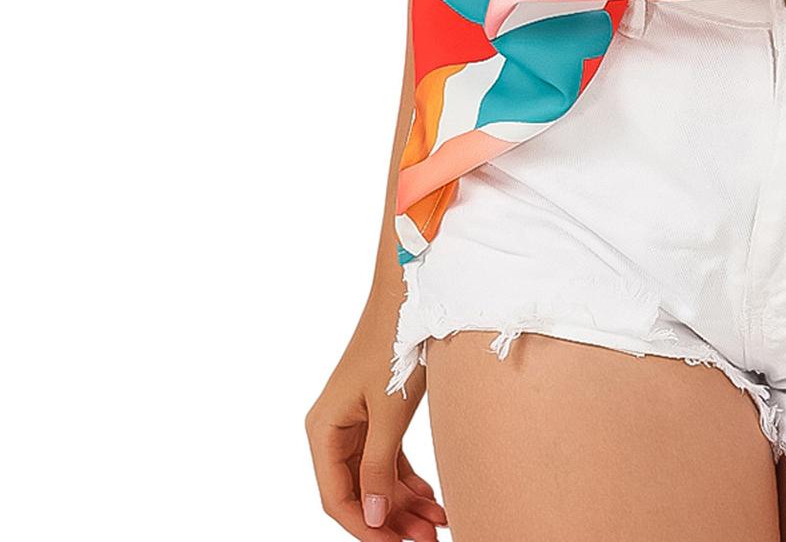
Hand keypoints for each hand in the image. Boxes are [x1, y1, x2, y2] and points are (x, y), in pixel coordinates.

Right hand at [305, 293, 448, 538]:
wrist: (413, 291)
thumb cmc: (396, 343)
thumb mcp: (388, 411)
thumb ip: (377, 467)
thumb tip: (370, 516)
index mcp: (323, 429)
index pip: (336, 497)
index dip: (365, 528)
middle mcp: (334, 428)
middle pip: (358, 491)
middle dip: (391, 519)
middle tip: (428, 540)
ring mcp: (356, 421)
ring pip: (376, 478)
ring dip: (404, 504)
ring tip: (438, 525)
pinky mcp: (378, 413)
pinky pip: (388, 459)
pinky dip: (409, 480)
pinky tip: (433, 500)